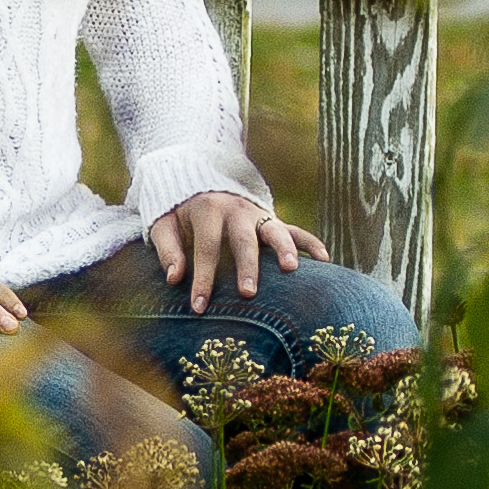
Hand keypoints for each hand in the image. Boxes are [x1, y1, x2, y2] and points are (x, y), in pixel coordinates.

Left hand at [147, 193, 328, 314]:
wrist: (200, 181)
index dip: (203, 279)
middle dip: (247, 267)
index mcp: (208, 210)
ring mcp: (258, 214)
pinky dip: (311, 243)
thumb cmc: (180, 213)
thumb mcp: (164, 224)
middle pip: (243, 240)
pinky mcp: (272, 220)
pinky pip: (296, 230)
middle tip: (248, 293)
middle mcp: (236, 211)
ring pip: (275, 230)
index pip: (207, 248)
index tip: (199, 307)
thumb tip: (174, 278)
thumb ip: (168, 249)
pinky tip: (324, 260)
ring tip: (291, 269)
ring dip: (284, 249)